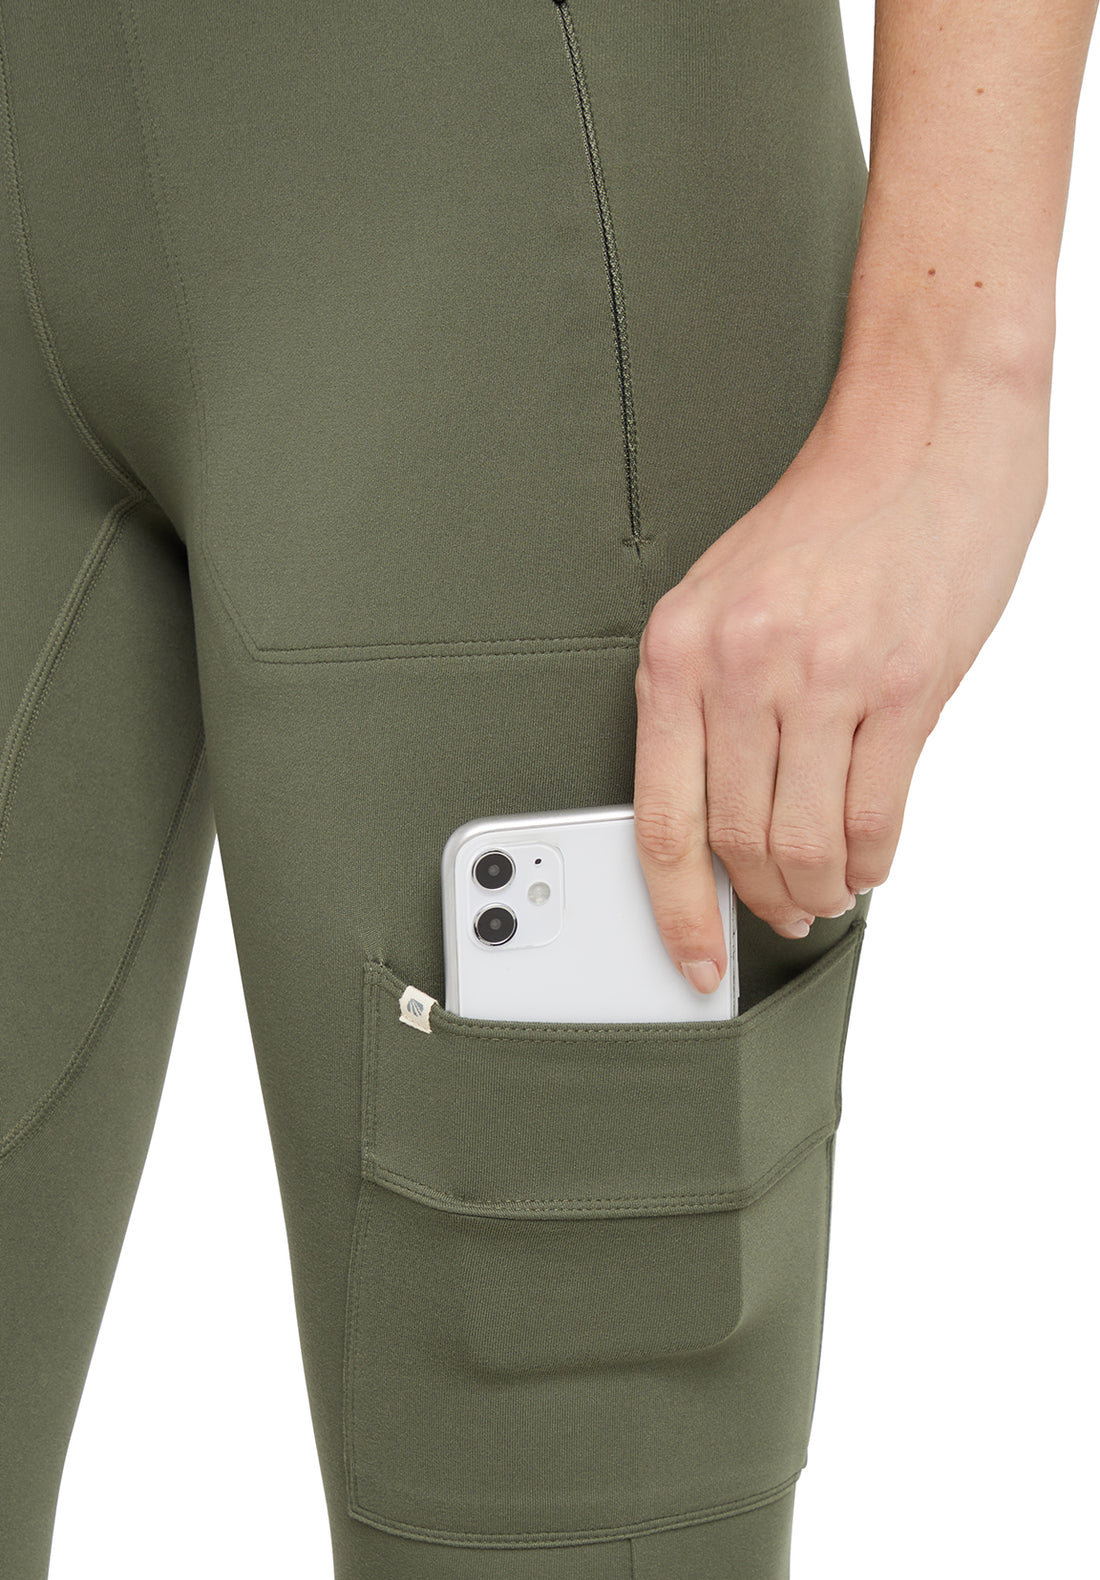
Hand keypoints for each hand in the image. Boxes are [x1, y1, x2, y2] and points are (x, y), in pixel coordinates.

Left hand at [633, 364, 1049, 992]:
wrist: (924, 429)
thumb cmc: (829, 513)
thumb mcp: (727, 596)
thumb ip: (710, 702)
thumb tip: (717, 818)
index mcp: (680, 647)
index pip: (662, 819)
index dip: (676, 910)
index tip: (693, 959)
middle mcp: (742, 664)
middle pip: (737, 842)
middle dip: (762, 900)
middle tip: (780, 915)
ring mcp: (825, 675)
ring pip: (807, 843)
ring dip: (819, 890)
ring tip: (826, 894)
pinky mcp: (905, 684)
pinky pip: (876, 815)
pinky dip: (872, 860)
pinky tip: (870, 861)